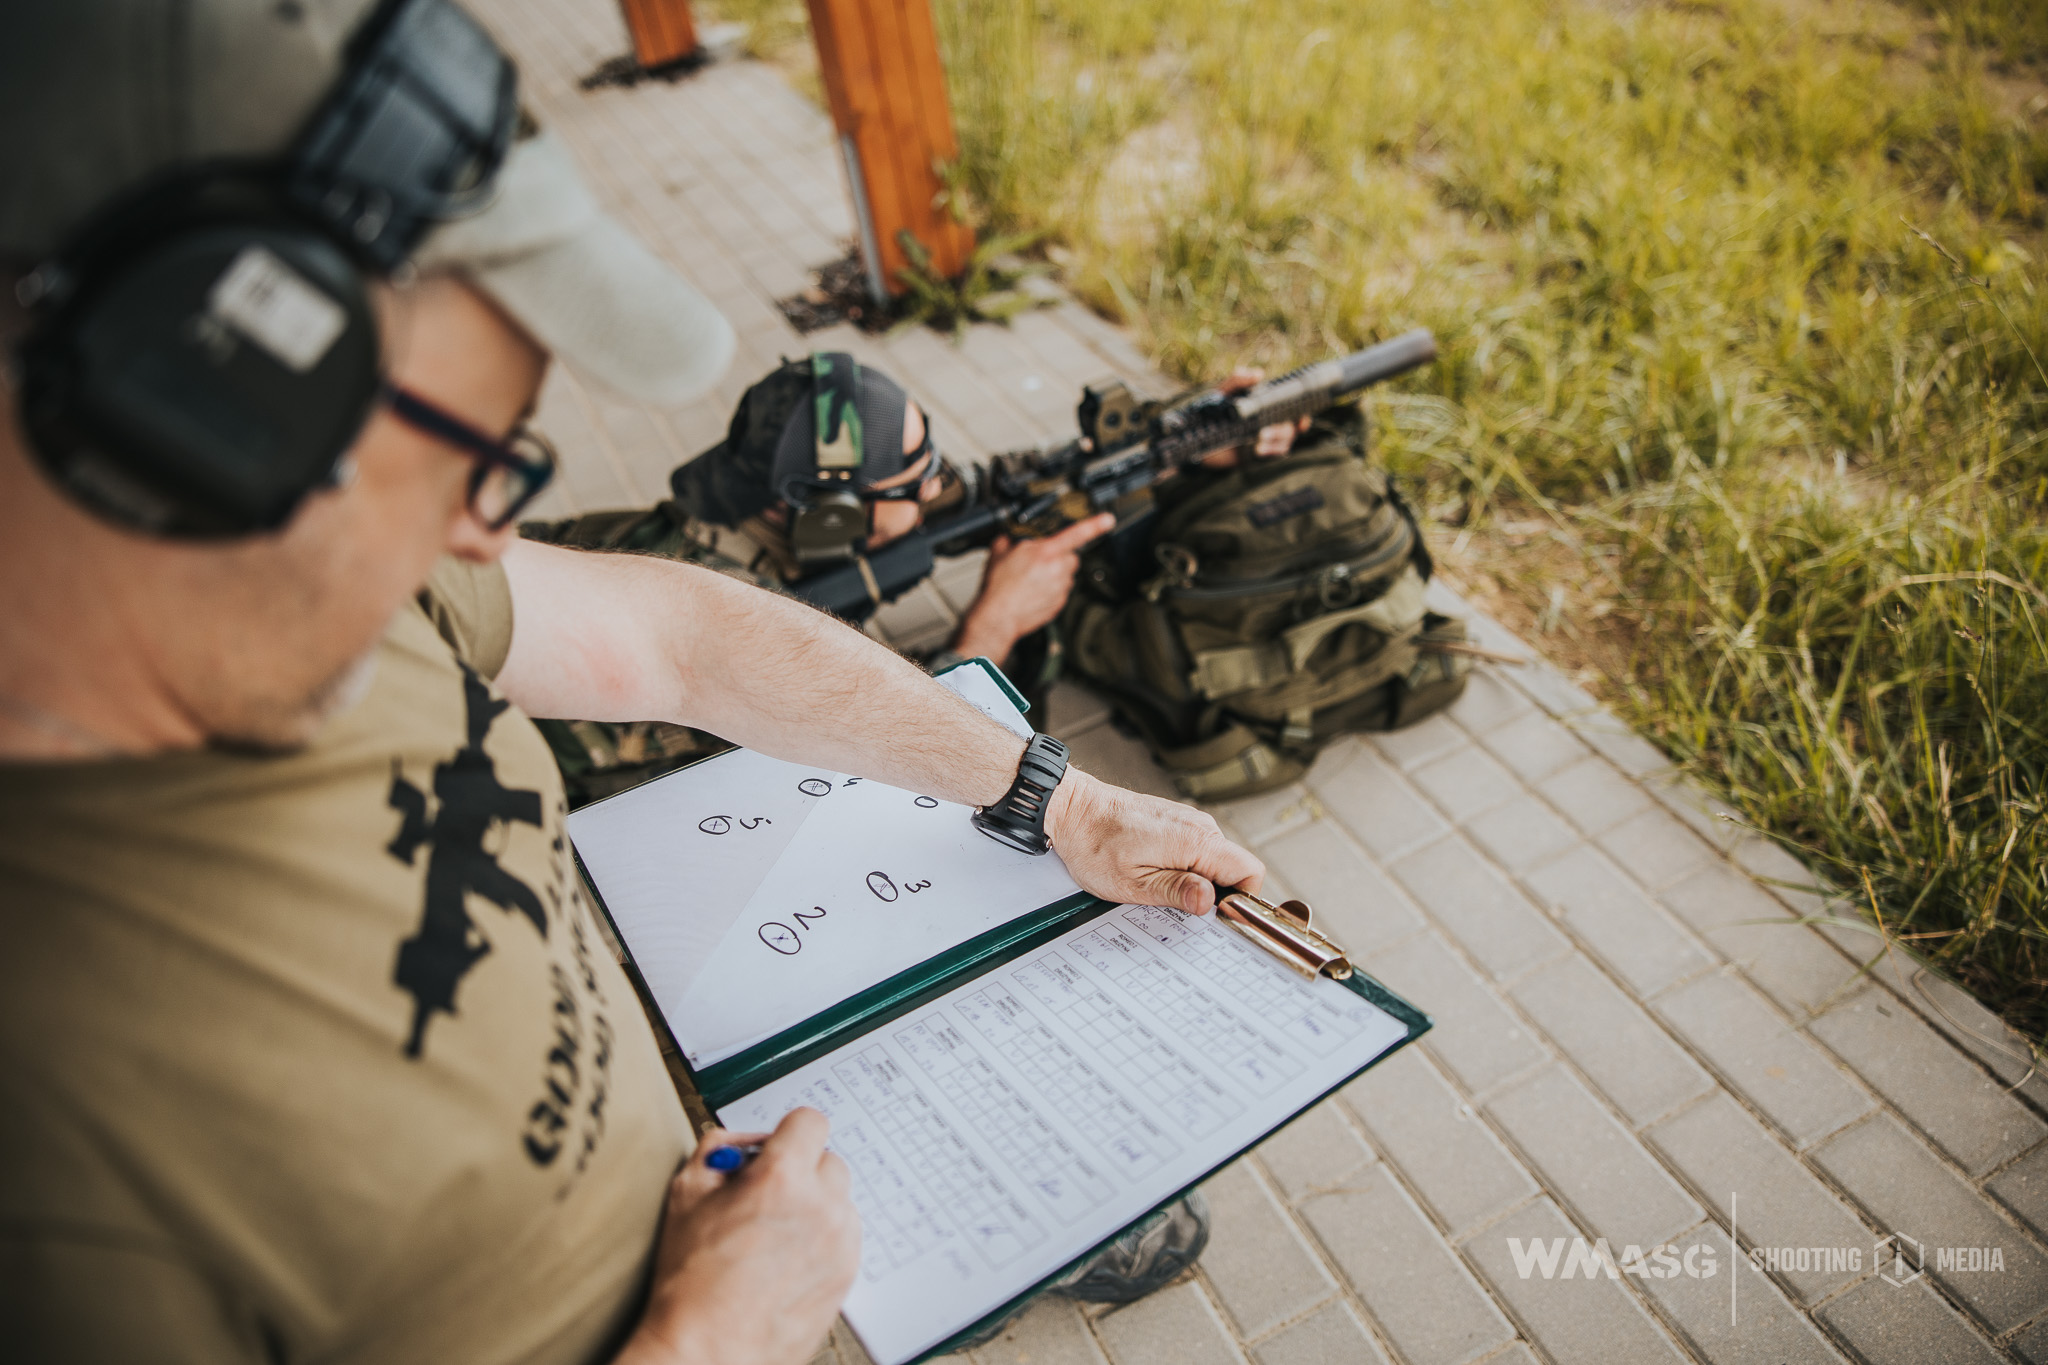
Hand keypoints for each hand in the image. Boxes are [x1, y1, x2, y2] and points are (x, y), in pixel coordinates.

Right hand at [617, 1109, 859, 1364]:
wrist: (708, 1350)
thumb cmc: (691, 1281)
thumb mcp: (686, 1193)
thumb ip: (720, 1149)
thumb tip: (747, 1143)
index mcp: (782, 1178)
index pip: (810, 1121)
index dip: (788, 1133)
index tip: (775, 1150)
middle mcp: (822, 1205)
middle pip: (828, 1160)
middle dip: (800, 1171)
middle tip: (767, 1197)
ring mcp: (841, 1242)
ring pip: (840, 1199)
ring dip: (816, 1205)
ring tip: (774, 1236)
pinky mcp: (848, 1274)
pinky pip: (845, 1237)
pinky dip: (823, 1240)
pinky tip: (787, 1261)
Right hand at [952, 512, 1116, 665]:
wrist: (998, 616)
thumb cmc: (998, 587)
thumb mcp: (998, 553)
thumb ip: (1009, 540)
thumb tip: (1010, 537)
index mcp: (1045, 552)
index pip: (1075, 534)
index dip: (1094, 525)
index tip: (1108, 520)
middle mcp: (1057, 569)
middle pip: (1071, 557)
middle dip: (1059, 557)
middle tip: (1040, 562)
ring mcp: (1060, 588)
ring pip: (1066, 575)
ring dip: (1054, 575)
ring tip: (1032, 581)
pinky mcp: (1059, 604)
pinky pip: (1060, 592)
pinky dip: (1050, 591)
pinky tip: (1033, 593)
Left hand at [1044, 768, 1264, 915]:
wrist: (1072, 808)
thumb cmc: (1095, 844)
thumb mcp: (1133, 883)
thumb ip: (1177, 892)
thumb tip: (1210, 903)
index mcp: (1197, 841)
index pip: (1251, 871)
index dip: (1241, 899)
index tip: (1216, 915)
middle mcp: (1200, 826)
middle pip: (1234, 869)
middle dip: (1215, 894)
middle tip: (1177, 907)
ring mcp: (1189, 822)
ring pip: (1215, 862)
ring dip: (1196, 881)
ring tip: (1158, 888)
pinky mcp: (1176, 823)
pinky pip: (1196, 851)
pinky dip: (1184, 868)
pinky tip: (1154, 873)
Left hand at [1198, 368, 1309, 468]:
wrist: (1193, 434)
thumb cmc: (1209, 408)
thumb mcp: (1223, 391)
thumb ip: (1238, 380)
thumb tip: (1259, 374)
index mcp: (1265, 407)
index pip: (1291, 412)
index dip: (1301, 417)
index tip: (1301, 420)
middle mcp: (1268, 423)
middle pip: (1290, 429)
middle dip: (1282, 432)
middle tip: (1264, 433)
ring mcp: (1262, 440)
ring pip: (1283, 444)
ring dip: (1275, 444)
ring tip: (1257, 444)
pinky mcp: (1254, 455)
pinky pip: (1271, 456)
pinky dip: (1268, 454)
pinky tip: (1256, 451)